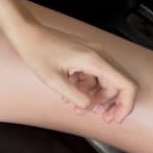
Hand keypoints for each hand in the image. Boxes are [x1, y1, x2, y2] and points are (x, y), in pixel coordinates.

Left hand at [9, 21, 137, 123]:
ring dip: (94, 97)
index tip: (116, 119)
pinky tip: (71, 95)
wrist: (26, 33)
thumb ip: (76, 97)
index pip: (126, 85)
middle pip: (117, 85)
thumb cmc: (37, 52)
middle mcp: (99, 55)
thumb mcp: (54, 81)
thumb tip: (90, 107)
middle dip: (109, 104)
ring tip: (76, 108)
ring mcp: (93, 53)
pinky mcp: (86, 54)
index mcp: (95, 60)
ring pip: (105, 82)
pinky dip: (86, 88)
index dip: (125, 105)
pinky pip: (94, 76)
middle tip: (100, 118)